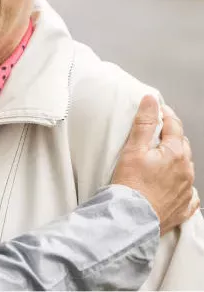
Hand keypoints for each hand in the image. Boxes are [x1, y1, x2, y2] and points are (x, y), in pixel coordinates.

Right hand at [111, 95, 197, 234]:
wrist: (132, 219)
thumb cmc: (130, 185)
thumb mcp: (133, 148)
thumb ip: (144, 122)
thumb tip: (151, 100)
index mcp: (176, 154)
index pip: (174, 126)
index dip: (165, 115)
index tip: (157, 110)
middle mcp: (186, 171)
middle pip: (182, 146)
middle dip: (171, 137)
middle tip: (154, 134)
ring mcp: (187, 191)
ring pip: (186, 168)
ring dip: (175, 160)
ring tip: (158, 159)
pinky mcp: (184, 208)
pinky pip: (189, 193)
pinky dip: (181, 186)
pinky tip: (171, 185)